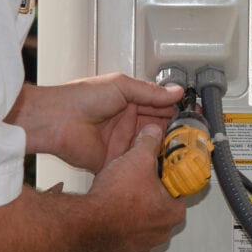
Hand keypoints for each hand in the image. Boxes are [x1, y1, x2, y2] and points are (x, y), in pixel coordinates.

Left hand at [8, 73, 183, 172]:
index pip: (159, 106)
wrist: (57, 120)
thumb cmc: (81, 97)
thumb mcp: (122, 86)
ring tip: (185, 149)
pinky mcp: (115, 161)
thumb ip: (150, 92)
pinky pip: (135, 164)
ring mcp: (122, 142)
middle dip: (175, 130)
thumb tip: (175, 91)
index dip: (176, 110)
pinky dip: (149, 165)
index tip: (193, 113)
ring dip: (165, 148)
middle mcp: (127, 122)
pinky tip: (164, 165)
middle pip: (158, 128)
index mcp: (129, 102)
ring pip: (150, 147)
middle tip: (194, 134)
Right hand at [84, 124, 186, 251]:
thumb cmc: (115, 198)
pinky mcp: (123, 251)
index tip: (158, 169)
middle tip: (138, 178)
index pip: (180, 190)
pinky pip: (127, 233)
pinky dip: (121, 223)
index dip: (168, 175)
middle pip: (162, 205)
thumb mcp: (137, 158)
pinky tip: (111, 209)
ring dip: (135, 209)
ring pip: (144, 221)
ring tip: (122, 193)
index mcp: (173, 212)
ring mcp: (142, 245)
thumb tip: (154, 133)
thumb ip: (149, 143)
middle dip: (150, 191)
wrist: (87, 222)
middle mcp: (161, 232)